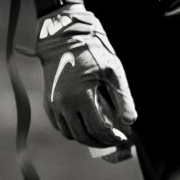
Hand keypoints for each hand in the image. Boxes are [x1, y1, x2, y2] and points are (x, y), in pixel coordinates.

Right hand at [34, 5, 136, 150]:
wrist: (62, 38)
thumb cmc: (91, 51)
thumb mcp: (112, 70)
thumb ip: (123, 97)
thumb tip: (131, 120)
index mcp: (81, 96)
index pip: (97, 129)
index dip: (111, 138)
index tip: (121, 138)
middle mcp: (64, 104)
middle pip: (83, 136)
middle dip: (100, 142)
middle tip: (112, 140)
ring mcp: (54, 104)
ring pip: (69, 133)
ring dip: (85, 138)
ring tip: (99, 134)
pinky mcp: (48, 102)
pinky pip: (59, 125)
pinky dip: (72, 130)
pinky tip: (84, 125)